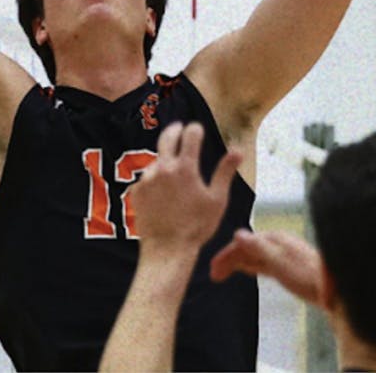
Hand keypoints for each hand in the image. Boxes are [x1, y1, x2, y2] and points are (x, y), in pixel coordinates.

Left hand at [124, 122, 241, 255]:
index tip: (197, 129)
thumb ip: (225, 171)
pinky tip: (163, 194)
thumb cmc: (197, 226)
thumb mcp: (217, 199)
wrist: (167, 249)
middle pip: (167, 137)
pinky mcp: (136, 191)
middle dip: (175, 129)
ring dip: (165, 161)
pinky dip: (155, 181)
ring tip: (175, 175)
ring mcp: (147, 179)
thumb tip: (238, 150)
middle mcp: (163, 168)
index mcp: (185, 168)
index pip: (190, 135)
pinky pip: (147, 179)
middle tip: (179, 127)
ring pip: (157, 161)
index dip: (195, 129)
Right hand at [210, 229, 326, 305]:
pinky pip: (262, 264)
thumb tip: (237, 233)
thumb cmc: (309, 275)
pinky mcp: (287, 268)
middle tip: (213, 275)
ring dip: (236, 264)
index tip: (212, 268)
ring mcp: (282, 255)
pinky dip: (249, 266)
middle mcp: (277, 244)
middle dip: (229, 260)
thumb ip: (258, 247)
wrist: (334, 291)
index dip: (226, 255)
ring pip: (253, 257)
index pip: (243, 243)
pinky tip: (245, 270)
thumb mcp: (280, 261)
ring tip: (222, 275)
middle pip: (246, 249)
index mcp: (274, 239)